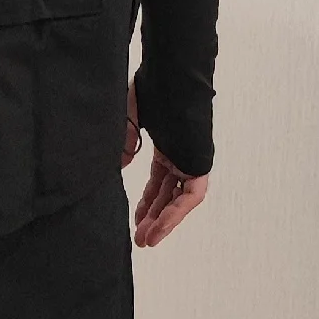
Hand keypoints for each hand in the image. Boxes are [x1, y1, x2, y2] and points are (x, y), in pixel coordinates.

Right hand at [122, 79, 208, 248]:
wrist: (172, 78)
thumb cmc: (153, 89)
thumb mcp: (131, 119)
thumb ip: (125, 144)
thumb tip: (119, 166)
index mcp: (169, 146)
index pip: (159, 182)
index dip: (147, 202)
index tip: (134, 219)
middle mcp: (182, 155)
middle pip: (168, 195)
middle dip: (153, 218)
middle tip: (140, 238)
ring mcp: (192, 159)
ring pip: (179, 200)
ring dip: (164, 221)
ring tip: (147, 240)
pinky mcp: (199, 162)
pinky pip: (190, 195)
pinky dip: (176, 212)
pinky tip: (160, 226)